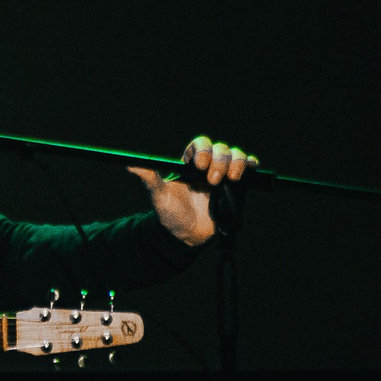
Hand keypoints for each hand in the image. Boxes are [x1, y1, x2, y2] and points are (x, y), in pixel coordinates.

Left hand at [128, 136, 256, 246]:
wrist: (185, 235)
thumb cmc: (170, 214)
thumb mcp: (158, 196)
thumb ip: (149, 178)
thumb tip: (129, 164)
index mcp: (189, 162)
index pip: (200, 145)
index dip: (203, 150)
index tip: (199, 165)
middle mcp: (208, 166)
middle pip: (221, 149)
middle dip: (219, 161)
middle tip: (212, 180)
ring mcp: (224, 175)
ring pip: (236, 156)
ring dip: (236, 163)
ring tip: (228, 180)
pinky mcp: (237, 186)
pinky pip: (249, 169)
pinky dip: (250, 166)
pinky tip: (246, 173)